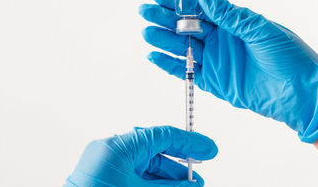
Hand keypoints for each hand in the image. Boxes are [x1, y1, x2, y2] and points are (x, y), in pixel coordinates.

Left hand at [64, 126, 217, 186]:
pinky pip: (138, 173)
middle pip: (156, 149)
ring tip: (191, 184)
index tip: (208, 148)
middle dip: (182, 159)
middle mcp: (113, 151)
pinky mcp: (108, 175)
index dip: (189, 141)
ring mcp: (110, 164)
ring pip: (148, 164)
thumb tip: (190, 185)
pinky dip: (155, 181)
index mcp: (118, 147)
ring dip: (171, 175)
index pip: (161, 136)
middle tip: (203, 165)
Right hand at [140, 0, 317, 142]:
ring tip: (147, 31)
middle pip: (187, 25)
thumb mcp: (261, 30)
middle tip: (146, 10)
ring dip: (164, 39)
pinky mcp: (214, 82)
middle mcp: (221, 39)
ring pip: (183, 47)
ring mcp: (216, 60)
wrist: (303, 95)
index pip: (200, 6)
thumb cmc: (290, 57)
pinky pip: (187, 71)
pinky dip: (170, 65)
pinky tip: (154, 56)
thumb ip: (231, 16)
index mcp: (233, 22)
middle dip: (165, 17)